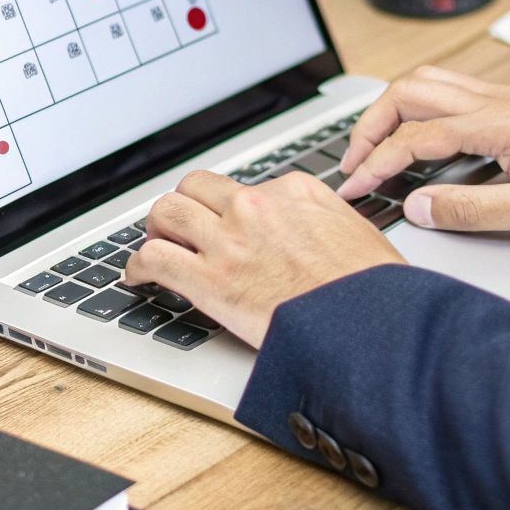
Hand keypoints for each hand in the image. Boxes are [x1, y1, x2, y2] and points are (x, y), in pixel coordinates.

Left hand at [124, 170, 404, 347]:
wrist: (370, 324)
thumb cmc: (372, 290)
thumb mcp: (356, 232)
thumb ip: (322, 220)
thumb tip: (312, 230)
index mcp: (294, 191)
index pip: (243, 186)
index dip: (228, 208)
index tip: (224, 224)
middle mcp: (256, 205)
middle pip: (196, 187)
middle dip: (184, 206)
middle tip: (179, 227)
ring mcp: (230, 240)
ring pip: (167, 212)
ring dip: (156, 230)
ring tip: (154, 246)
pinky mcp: (211, 280)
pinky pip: (154, 258)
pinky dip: (137, 266)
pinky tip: (137, 277)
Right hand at [336, 65, 509, 232]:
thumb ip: (474, 210)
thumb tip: (421, 208)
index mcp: (498, 123)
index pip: (415, 138)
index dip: (376, 164)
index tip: (353, 188)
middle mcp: (499, 100)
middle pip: (411, 91)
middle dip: (371, 123)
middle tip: (352, 160)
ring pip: (433, 81)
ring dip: (395, 107)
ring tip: (377, 141)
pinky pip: (457, 89)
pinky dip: (425, 105)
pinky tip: (427, 133)